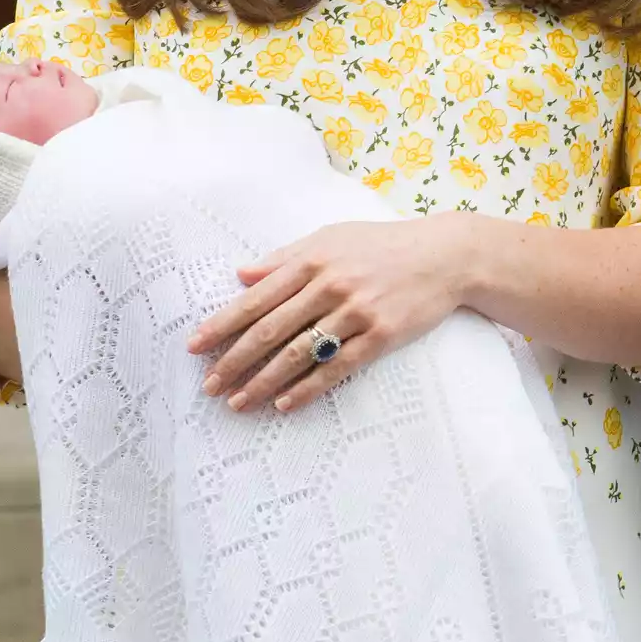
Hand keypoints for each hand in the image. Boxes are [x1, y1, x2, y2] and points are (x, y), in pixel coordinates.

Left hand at [189, 217, 481, 413]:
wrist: (445, 255)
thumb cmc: (383, 244)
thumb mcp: (331, 237)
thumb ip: (285, 257)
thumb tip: (242, 274)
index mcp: (312, 260)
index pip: (255, 299)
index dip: (221, 325)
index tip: (195, 347)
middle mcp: (329, 286)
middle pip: (269, 331)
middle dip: (234, 361)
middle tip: (209, 386)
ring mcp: (356, 312)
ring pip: (298, 354)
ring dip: (263, 382)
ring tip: (238, 403)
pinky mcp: (381, 335)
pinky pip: (337, 368)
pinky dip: (307, 388)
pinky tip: (284, 404)